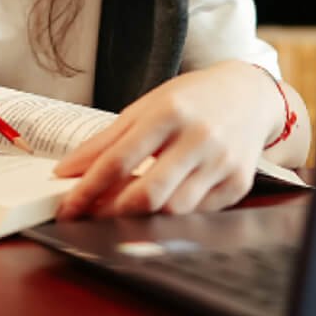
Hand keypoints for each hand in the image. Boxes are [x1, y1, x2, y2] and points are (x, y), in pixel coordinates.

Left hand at [51, 61, 280, 218]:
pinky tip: (159, 208)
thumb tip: (67, 171)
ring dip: (141, 219)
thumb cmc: (191, 100)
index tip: (67, 207)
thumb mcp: (145, 107)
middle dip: (112, 213)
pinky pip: (197, 214)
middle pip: (148, 194)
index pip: (119, 160)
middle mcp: (198, 138)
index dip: (88, 189)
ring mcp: (221, 163)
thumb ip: (105, 140)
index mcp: (169, 113)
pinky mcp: (238, 184)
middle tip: (91, 218)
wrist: (248, 95)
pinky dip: (172, 217)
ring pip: (172, 211)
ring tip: (122, 212)